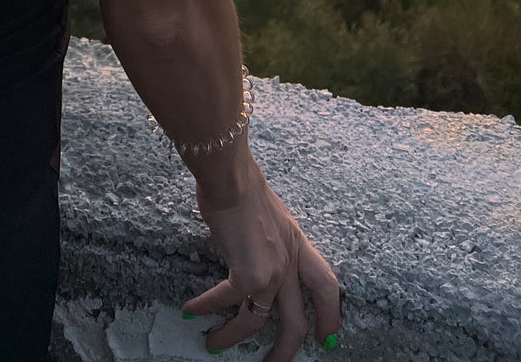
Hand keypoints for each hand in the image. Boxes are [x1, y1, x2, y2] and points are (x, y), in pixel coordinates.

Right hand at [182, 163, 340, 359]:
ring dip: (232, 338)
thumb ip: (271, 239)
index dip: (331, 315)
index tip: (328, 338)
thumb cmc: (244, 184)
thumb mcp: (273, 215)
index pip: (326, 286)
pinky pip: (225, 301)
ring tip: (215, 345)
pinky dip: (205, 308)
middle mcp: (289, 265)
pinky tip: (190, 312)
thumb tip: (255, 249)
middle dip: (286, 350)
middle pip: (296, 322)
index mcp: (298, 246)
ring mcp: (270, 273)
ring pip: (255, 322)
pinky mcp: (244, 274)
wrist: (232, 177)